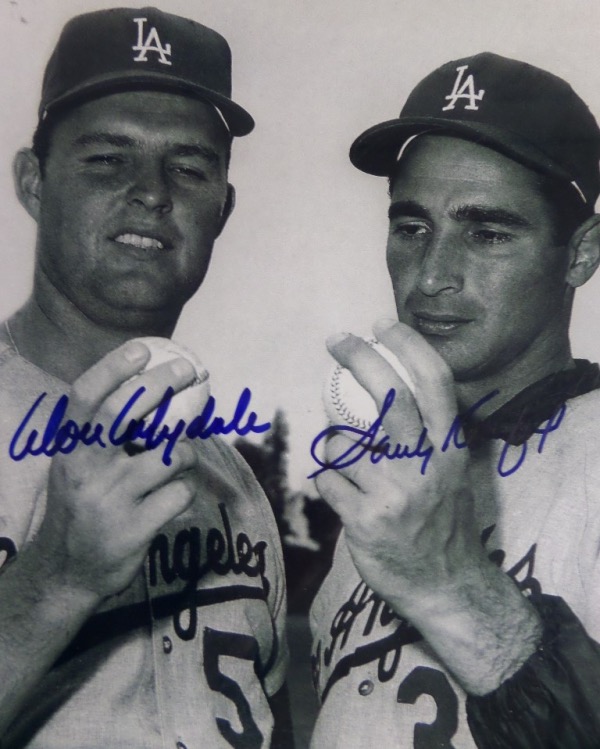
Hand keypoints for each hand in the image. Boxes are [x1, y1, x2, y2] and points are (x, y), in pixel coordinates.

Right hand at [33, 340, 198, 602]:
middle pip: (125, 412)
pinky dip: (185, 490)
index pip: (85, 398)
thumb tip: (150, 390)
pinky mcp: (134, 529)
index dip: (113, 368)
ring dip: (184, 453)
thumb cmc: (81, 507)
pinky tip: (173, 496)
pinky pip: (180, 492)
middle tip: (190, 372)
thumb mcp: (76, 467)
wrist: (65, 573)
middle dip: (163, 384)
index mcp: (69, 450)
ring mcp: (110, 501)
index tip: (142, 348)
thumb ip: (101, 435)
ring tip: (178, 461)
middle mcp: (84, 470)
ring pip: (169, 455)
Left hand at [316, 319, 484, 616]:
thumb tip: (392, 394)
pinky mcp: (365, 520)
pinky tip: (344, 496)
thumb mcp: (454, 474)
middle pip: (389, 395)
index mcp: (450, 449)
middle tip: (337, 340)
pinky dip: (328, 481)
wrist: (448, 587)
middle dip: (360, 357)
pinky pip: (328, 480)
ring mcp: (394, 493)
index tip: (382, 324)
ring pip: (342, 441)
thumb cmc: (445, 524)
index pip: (434, 383)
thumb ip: (431, 437)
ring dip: (334, 443)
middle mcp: (425, 465)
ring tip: (346, 461)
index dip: (408, 346)